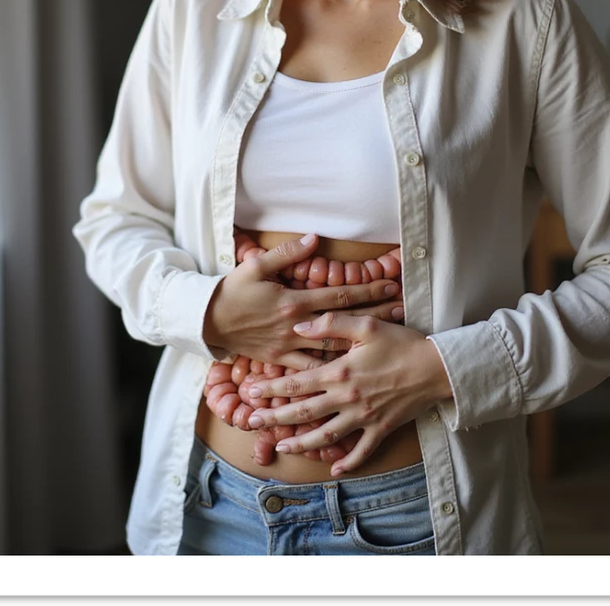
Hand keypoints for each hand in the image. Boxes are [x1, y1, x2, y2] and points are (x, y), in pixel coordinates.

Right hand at [202, 235, 402, 371]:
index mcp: (293, 301)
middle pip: (344, 322)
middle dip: (375, 316)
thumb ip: (286, 253)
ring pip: (333, 348)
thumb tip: (313, 237)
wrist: (208, 322)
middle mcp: (296, 326)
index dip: (368, 290)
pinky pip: (310, 369)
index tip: (392, 285)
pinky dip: (330, 370)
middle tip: (401, 311)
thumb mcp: (256, 266)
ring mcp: (289, 347)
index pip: (339, 295)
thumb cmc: (232, 291)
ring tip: (385, 341)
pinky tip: (350, 371)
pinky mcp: (280, 360)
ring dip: (359, 343)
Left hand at [244, 311, 453, 475]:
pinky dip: (347, 462)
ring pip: (325, 436)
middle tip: (251, 423)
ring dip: (300, 442)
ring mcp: (363, 417)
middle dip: (274, 418)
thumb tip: (299, 326)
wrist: (436, 368)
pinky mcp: (381, 428)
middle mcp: (347, 398)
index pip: (297, 382)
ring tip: (281, 446)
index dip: (271, 388)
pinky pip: (361, 451)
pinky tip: (333, 468)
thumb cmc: (401, 342)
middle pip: (303, 412)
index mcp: (340, 372)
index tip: (250, 392)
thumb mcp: (366, 325)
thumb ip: (331, 324)